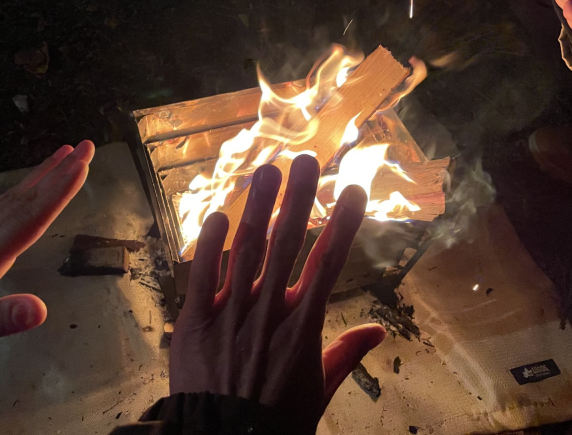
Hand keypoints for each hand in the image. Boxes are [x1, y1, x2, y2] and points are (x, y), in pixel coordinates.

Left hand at [0, 140, 94, 362]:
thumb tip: (42, 310)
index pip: (28, 219)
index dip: (59, 192)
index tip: (84, 166)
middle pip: (25, 200)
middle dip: (59, 173)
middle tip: (88, 147)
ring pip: (12, 199)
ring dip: (42, 176)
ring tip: (66, 154)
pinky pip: (0, 207)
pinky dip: (22, 191)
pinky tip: (27, 191)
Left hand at [170, 155, 385, 429]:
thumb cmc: (277, 418)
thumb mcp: (319, 389)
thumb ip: (346, 354)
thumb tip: (377, 331)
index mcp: (302, 326)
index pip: (328, 265)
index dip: (343, 225)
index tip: (355, 191)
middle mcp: (268, 311)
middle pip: (286, 245)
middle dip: (297, 199)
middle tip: (305, 161)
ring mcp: (229, 313)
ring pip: (245, 251)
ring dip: (257, 207)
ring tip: (267, 171)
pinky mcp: (194, 322)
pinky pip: (201, 276)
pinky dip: (209, 245)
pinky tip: (218, 215)